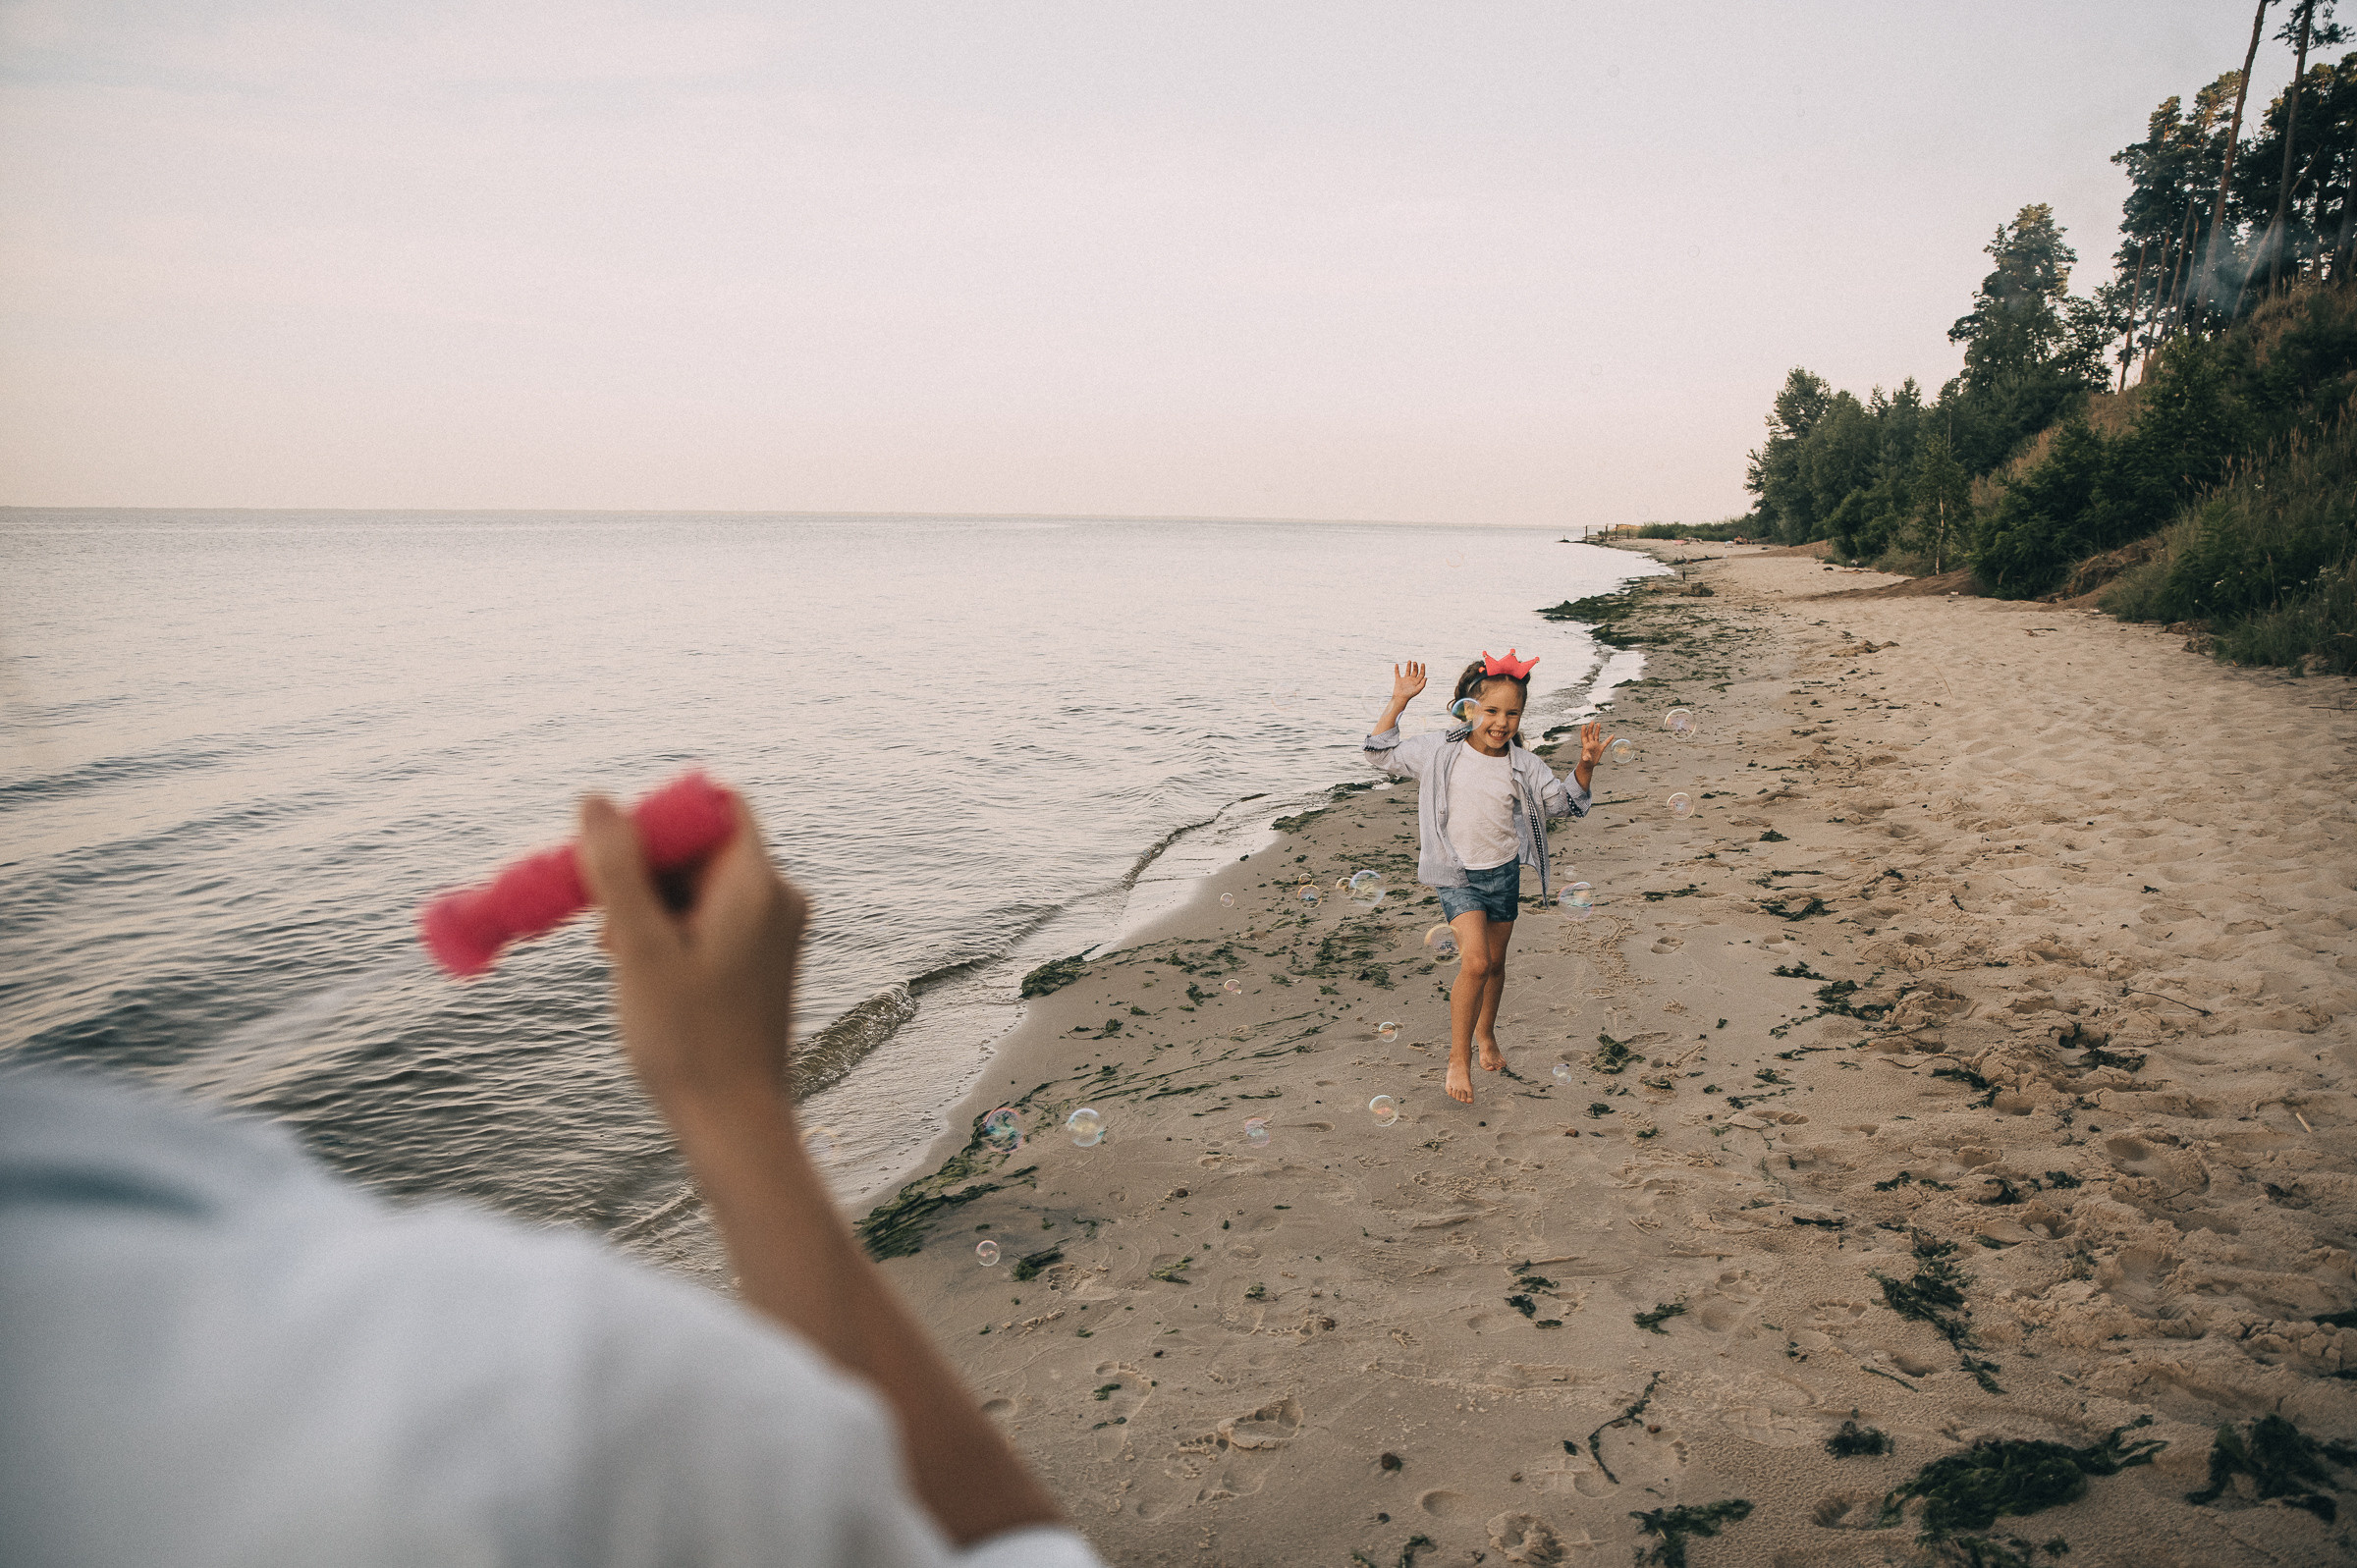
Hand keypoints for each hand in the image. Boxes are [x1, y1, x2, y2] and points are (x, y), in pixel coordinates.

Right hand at [577, 790, 809, 1105]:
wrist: (733, 1120)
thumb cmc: (688, 1038)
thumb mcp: (640, 947)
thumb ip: (618, 869)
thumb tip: (597, 800)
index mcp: (758, 884)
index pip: (716, 806)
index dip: (662, 817)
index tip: (614, 854)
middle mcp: (777, 899)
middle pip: (703, 846)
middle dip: (645, 869)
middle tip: (603, 917)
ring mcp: (773, 931)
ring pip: (699, 885)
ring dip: (650, 903)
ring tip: (618, 953)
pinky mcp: (761, 960)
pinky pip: (710, 917)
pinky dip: (670, 928)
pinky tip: (638, 966)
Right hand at [1391, 662, 1426, 704]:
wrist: (1400, 698)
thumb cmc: (1409, 695)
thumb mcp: (1417, 690)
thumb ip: (1422, 684)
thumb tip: (1426, 677)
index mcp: (1416, 682)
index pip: (1421, 674)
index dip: (1422, 669)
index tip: (1422, 663)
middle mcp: (1411, 680)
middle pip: (1415, 671)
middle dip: (1415, 666)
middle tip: (1415, 662)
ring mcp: (1405, 680)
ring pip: (1407, 671)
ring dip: (1408, 666)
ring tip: (1410, 661)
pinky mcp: (1398, 680)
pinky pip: (1397, 673)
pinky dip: (1396, 669)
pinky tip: (1396, 664)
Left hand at [1579, 721, 1610, 767]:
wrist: (1588, 765)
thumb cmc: (1586, 762)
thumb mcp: (1585, 760)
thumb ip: (1585, 758)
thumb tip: (1584, 758)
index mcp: (1586, 745)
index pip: (1584, 737)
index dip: (1583, 731)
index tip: (1584, 725)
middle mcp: (1590, 744)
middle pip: (1590, 734)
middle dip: (1591, 728)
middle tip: (1592, 721)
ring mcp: (1595, 745)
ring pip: (1596, 736)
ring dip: (1597, 730)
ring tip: (1598, 723)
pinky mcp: (1600, 748)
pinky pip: (1605, 743)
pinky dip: (1609, 739)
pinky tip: (1612, 735)